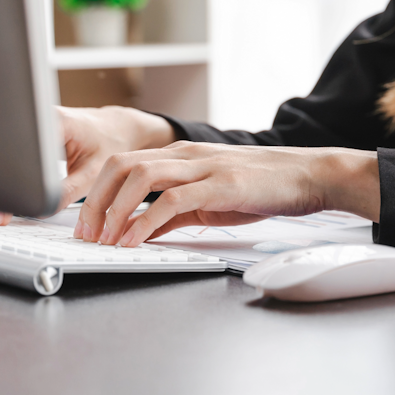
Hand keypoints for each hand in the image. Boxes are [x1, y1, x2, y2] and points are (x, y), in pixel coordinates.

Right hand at [0, 105, 175, 224]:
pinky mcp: (29, 132)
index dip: (6, 181)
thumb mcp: (94, 172)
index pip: (20, 151)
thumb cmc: (109, 144)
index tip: (1, 205)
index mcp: (55, 122)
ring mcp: (32, 123)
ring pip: (3, 153)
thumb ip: (67, 191)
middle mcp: (39, 118)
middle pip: (3, 151)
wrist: (117, 128)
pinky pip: (9, 154)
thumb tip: (40, 209)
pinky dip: (3, 176)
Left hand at [72, 142, 379, 246]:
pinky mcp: (220, 184)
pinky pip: (172, 200)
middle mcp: (186, 154)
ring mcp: (203, 167)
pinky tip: (135, 241)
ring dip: (115, 210)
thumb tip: (143, 232)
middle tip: (85, 234)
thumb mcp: (211, 201)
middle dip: (95, 201)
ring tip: (105, 239)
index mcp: (181, 155)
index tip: (85, 224)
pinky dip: (146, 221)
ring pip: (140, 176)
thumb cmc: (264, 188)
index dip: (96, 193)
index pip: (123, 164)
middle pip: (121, 166)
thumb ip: (175, 213)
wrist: (309, 176)